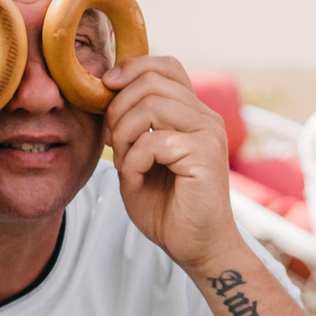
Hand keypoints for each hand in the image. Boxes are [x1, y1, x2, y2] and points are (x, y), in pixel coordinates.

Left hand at [102, 56, 239, 273]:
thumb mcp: (141, 159)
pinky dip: (133, 161)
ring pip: (151, 105)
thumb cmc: (168, 208)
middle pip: (153, 81)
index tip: (107, 89)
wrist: (197, 248)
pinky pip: (153, 142)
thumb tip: (107, 95)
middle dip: (118, 107)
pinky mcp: (205, 155)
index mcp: (193, 114)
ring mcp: (209, 134)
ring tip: (122, 162)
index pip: (167, 67)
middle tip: (110, 140)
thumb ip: (132, 128)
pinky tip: (134, 179)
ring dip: (124, 133)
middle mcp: (206, 118)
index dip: (133, 68)